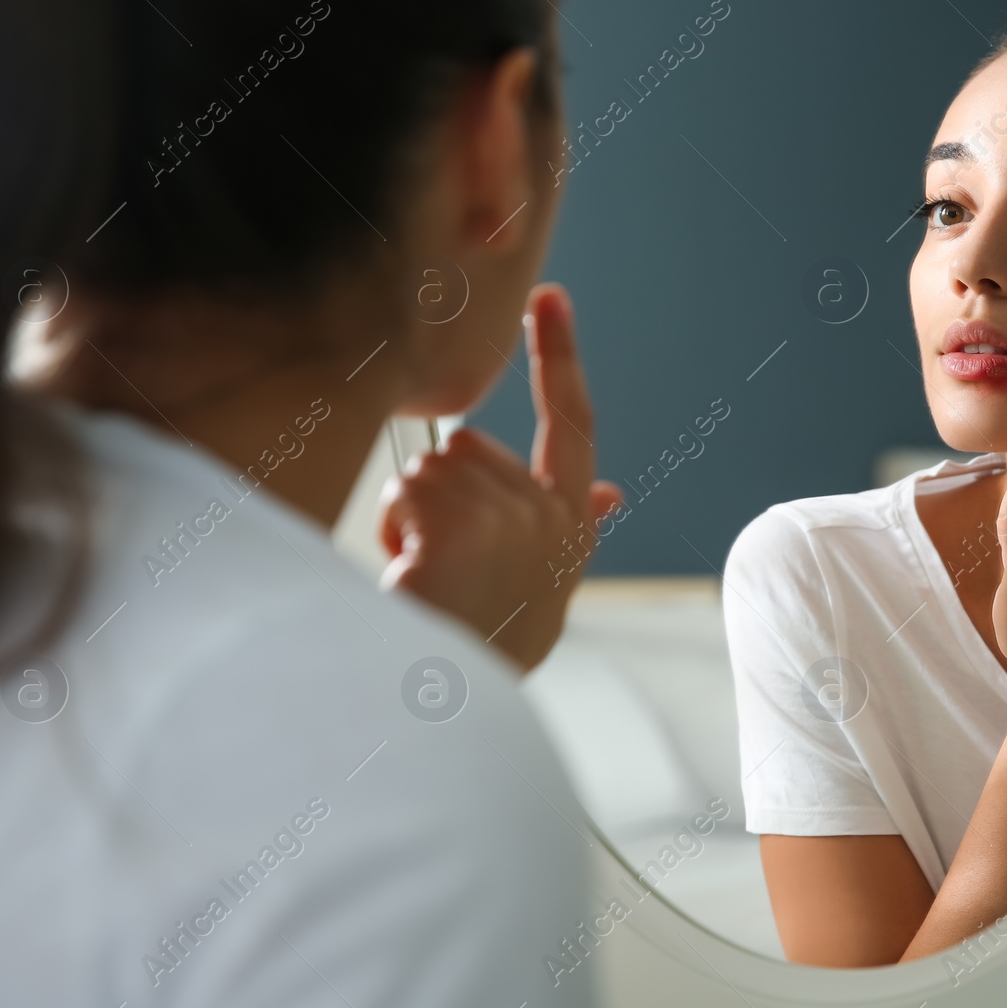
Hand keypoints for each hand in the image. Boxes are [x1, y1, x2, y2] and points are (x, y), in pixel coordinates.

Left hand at [377, 284, 623, 669]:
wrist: (452, 709)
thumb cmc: (488, 650)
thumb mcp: (546, 590)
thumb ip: (575, 531)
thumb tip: (610, 494)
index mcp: (572, 525)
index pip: (573, 422)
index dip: (561, 356)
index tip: (550, 299)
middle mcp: (552, 516)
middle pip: (468, 445)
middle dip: (440, 493)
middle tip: (443, 565)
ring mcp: (512, 519)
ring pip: (431, 468)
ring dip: (414, 516)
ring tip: (429, 578)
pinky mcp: (466, 526)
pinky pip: (407, 493)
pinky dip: (396, 533)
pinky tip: (414, 579)